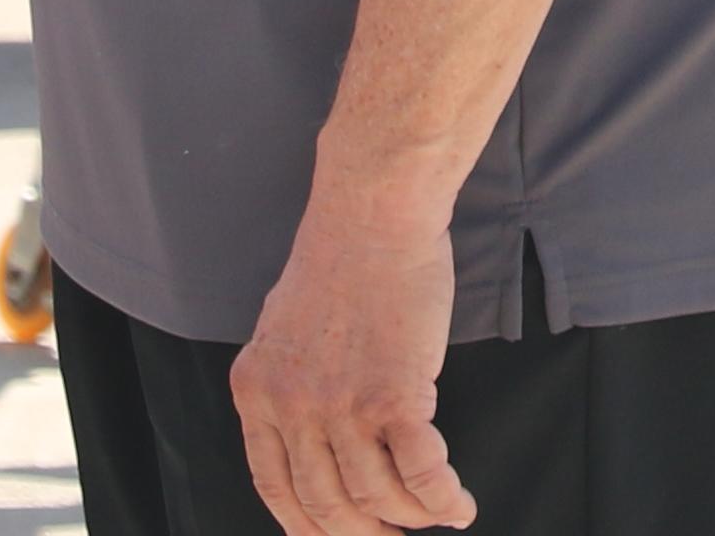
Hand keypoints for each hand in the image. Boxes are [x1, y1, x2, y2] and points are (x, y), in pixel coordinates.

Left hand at [233, 201, 474, 535]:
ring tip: (435, 514)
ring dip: (411, 518)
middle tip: (390, 535)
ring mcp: (341, 405)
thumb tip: (311, 433)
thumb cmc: (342, 256)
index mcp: (256, 391)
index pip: (276, 487)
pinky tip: (458, 506)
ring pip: (376, 497)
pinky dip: (442, 500)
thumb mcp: (284, 327)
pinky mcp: (394, 396)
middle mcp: (291, 407)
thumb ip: (289, 383)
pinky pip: (420, 474)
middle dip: (363, 533)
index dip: (307, 527)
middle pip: (325, 504)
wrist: (373, 212)